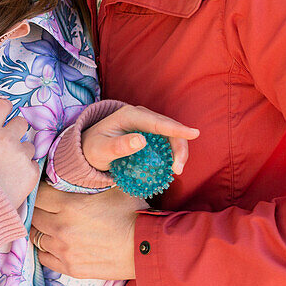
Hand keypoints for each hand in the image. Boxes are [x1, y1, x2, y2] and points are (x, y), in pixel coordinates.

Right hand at [0, 99, 37, 208]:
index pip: (3, 105)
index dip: (4, 109)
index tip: (4, 114)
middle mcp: (6, 138)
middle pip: (21, 122)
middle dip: (16, 132)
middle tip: (8, 146)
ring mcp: (21, 155)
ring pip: (28, 146)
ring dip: (22, 154)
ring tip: (9, 169)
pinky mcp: (32, 171)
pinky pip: (33, 164)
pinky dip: (26, 171)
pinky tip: (14, 180)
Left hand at [31, 182, 147, 279]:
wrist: (146, 248)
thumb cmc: (133, 214)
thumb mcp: (115, 186)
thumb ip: (93, 176)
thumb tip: (85, 163)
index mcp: (70, 204)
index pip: (39, 193)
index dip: (42, 189)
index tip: (48, 188)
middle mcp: (61, 227)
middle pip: (34, 214)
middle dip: (40, 207)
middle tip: (49, 205)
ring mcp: (64, 250)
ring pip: (37, 236)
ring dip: (43, 228)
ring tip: (53, 223)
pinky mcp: (70, 267)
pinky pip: (44, 257)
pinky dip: (47, 248)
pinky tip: (57, 242)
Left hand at [81, 105, 199, 172]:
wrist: (90, 148)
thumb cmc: (94, 148)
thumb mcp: (101, 150)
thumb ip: (119, 146)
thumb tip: (142, 140)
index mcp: (130, 115)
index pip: (157, 122)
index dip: (177, 128)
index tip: (195, 133)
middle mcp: (141, 116)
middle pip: (168, 127)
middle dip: (180, 146)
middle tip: (178, 170)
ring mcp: (147, 124)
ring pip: (171, 134)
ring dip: (178, 151)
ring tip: (176, 170)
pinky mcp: (150, 133)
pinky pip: (166, 140)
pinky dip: (172, 152)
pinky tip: (172, 166)